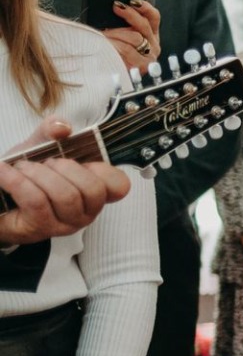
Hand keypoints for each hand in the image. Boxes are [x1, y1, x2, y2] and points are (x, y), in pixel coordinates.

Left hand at [0, 130, 131, 246]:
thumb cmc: (26, 174)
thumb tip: (63, 127)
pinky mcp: (41, 228)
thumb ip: (52, 131)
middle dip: (65, 168)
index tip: (85, 161)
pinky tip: (6, 172)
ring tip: (21, 167)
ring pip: (65, 196)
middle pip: (92, 190)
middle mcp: (85, 211)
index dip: (106, 171)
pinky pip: (37, 202)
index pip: (119, 186)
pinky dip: (18, 181)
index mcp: (93, 190)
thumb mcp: (40, 147)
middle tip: (45, 162)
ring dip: (38, 174)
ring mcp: (65, 223)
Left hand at [101, 0, 161, 71]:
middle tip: (116, 7)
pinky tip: (106, 44)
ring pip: (135, 37)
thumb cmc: (111, 54)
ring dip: (116, 33)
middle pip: (144, 25)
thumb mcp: (118, 35)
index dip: (145, 7)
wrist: (105, 77)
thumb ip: (121, 23)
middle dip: (129, 14)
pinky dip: (114, 45)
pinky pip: (127, 50)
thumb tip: (116, 6)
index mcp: (150, 35)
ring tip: (104, 33)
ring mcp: (148, 57)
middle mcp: (153, 46)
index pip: (153, 17)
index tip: (133, 0)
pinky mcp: (142, 67)